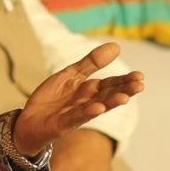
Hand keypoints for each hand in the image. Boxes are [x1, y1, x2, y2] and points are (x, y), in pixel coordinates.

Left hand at [14, 42, 143, 155]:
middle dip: (124, 91)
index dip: (124, 80)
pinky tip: (97, 107)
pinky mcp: (63, 124)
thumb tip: (116, 46)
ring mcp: (76, 114)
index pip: (110, 84)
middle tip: (139, 85)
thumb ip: (90, 63)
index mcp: (89, 90)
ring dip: (110, 103)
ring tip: (125, 97)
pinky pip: (76, 117)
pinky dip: (87, 112)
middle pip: (108, 95)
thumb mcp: (70, 75)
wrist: (29, 120)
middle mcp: (87, 103)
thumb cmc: (52, 98)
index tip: (140, 76)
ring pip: (96, 107)